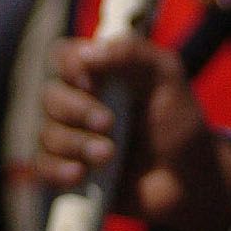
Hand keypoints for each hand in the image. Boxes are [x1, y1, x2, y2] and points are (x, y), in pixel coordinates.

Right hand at [36, 35, 230, 230]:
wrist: (188, 178)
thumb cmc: (179, 121)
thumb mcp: (167, 78)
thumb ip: (134, 55)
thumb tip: (88, 53)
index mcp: (102, 70)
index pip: (64, 55)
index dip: (70, 66)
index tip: (91, 82)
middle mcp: (80, 100)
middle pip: (51, 96)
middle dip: (77, 110)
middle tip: (109, 123)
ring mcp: (71, 136)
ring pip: (47, 134)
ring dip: (76, 144)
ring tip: (109, 155)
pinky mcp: (67, 170)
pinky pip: (42, 168)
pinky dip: (57, 169)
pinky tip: (79, 174)